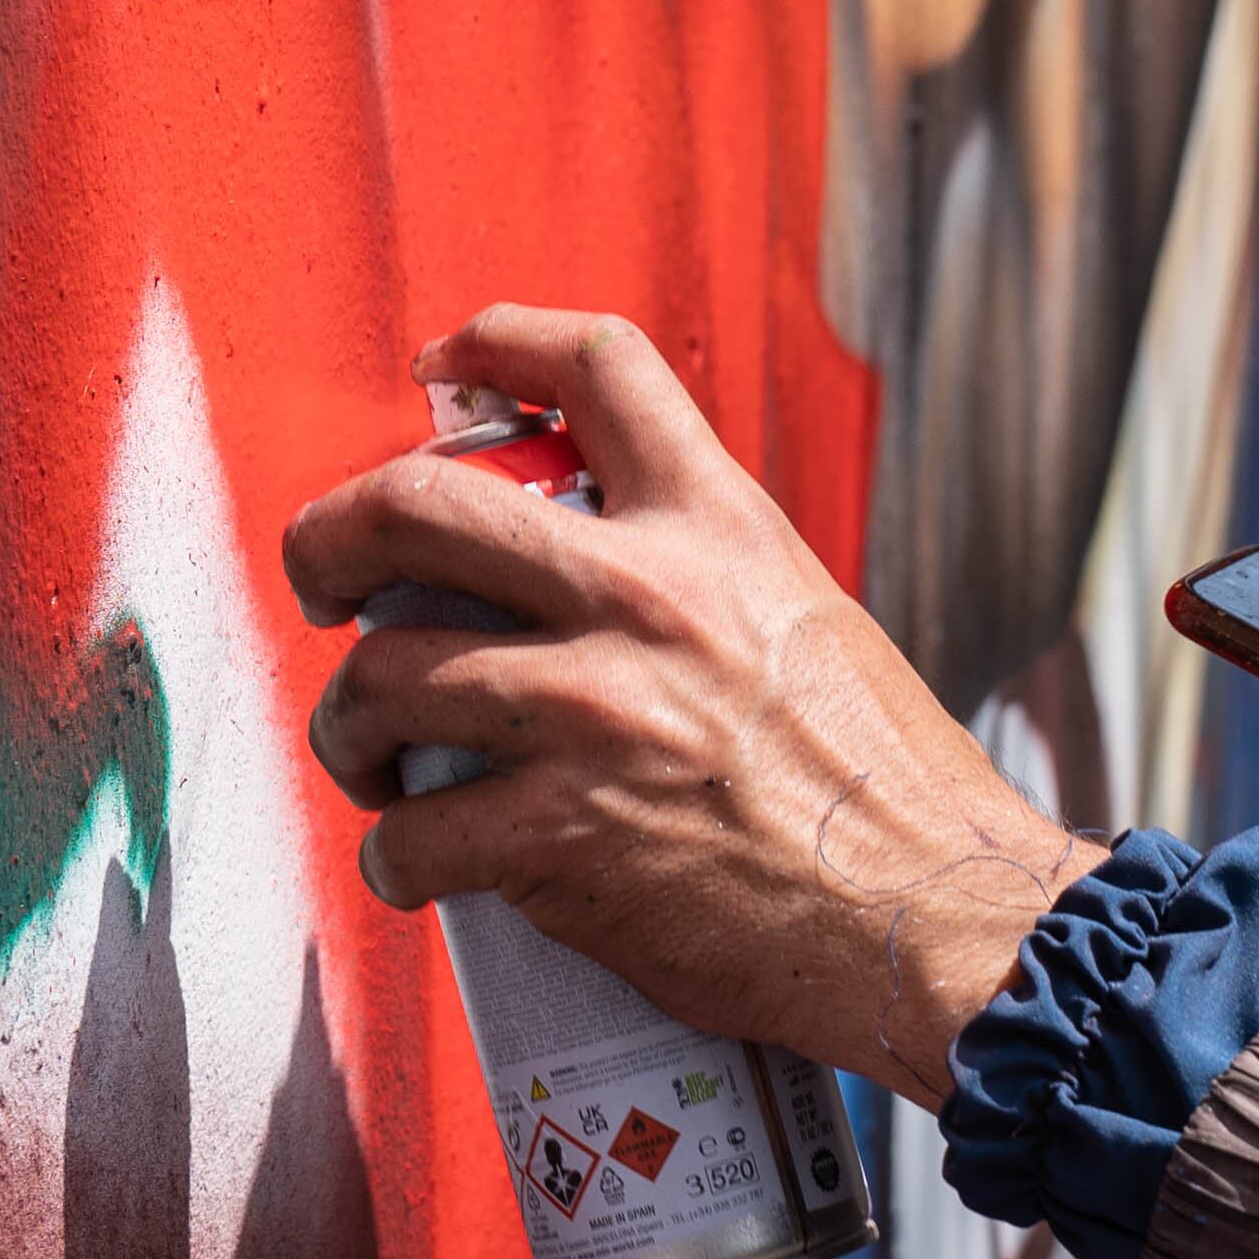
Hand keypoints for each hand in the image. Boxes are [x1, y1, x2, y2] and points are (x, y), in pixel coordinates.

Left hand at [281, 306, 1102, 1104]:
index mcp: (720, 529)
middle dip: (328, 539)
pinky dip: (394, 860)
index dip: (496, 341)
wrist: (934, 917)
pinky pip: (412, 836)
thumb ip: (700, 583)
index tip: (443, 367)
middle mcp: (646, 599)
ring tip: (374, 758)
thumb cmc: (887, 789)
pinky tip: (421, 867)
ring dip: (347, 727)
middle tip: (324, 584)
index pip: (597, 365)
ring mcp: (593, 716)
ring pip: (380, 678)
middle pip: (413, 505)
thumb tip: (588, 581)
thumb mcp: (808, 622)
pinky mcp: (560, 838)